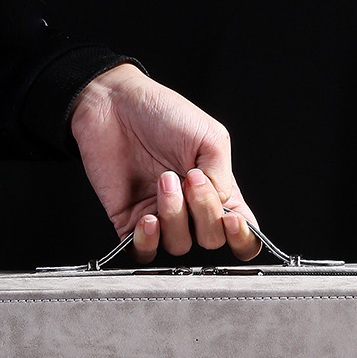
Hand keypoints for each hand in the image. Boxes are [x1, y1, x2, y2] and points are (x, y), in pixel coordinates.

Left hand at [69, 63, 259, 262]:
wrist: (113, 105)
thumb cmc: (162, 113)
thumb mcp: (210, 138)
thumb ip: (223, 179)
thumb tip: (220, 209)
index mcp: (218, 192)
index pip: (243, 235)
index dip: (243, 238)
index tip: (232, 221)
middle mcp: (192, 211)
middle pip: (211, 241)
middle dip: (203, 214)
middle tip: (190, 179)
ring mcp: (163, 218)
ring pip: (179, 245)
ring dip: (174, 215)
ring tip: (163, 181)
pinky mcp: (132, 223)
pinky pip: (144, 252)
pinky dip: (149, 239)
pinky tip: (148, 217)